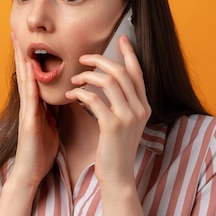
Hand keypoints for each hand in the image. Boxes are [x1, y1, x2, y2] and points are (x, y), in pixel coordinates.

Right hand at [10, 33, 59, 188]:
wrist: (32, 172)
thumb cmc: (41, 150)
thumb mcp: (51, 124)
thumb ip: (53, 108)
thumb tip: (63, 94)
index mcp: (36, 104)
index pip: (32, 75)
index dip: (29, 56)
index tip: (26, 37)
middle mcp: (28, 104)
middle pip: (24, 72)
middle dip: (20, 51)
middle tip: (14, 30)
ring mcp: (27, 112)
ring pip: (24, 81)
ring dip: (20, 61)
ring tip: (17, 42)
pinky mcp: (29, 122)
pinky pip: (30, 100)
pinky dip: (29, 84)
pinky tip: (29, 72)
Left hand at [65, 35, 150, 189]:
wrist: (117, 176)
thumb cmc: (115, 149)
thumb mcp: (124, 123)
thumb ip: (121, 103)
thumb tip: (108, 82)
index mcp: (144, 106)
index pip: (138, 73)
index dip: (130, 54)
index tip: (122, 39)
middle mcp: (140, 109)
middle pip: (121, 72)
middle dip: (100, 60)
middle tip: (83, 58)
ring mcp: (128, 117)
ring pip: (109, 82)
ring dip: (88, 75)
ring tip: (74, 78)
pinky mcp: (112, 126)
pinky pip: (95, 99)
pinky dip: (81, 93)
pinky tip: (72, 94)